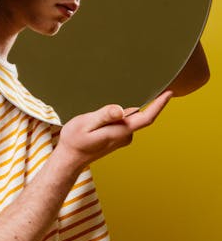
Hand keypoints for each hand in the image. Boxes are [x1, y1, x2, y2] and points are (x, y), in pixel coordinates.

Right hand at [56, 91, 172, 169]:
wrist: (70, 158)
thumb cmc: (75, 141)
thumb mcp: (85, 124)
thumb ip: (104, 116)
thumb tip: (121, 110)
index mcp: (120, 131)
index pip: (146, 118)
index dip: (159, 105)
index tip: (170, 93)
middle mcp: (125, 135)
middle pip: (140, 115)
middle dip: (145, 101)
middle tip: (149, 82)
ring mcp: (121, 137)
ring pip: (130, 118)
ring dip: (128, 108)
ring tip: (123, 92)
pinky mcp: (116, 137)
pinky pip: (124, 122)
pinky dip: (122, 114)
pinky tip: (111, 111)